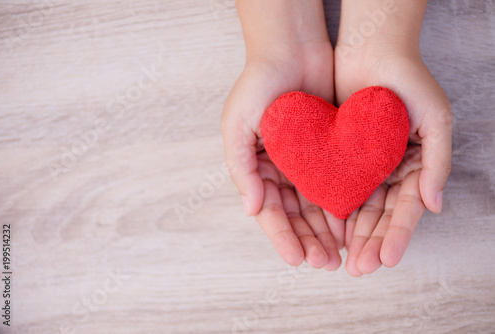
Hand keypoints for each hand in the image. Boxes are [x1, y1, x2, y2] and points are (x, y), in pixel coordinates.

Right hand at [221, 41, 342, 269]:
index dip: (281, 237)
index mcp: (254, 167)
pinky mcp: (326, 152)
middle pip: (293, 215)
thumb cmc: (257, 85)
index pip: (268, 211)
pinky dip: (340, 206)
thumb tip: (250, 208)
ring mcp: (302, 163)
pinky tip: (350, 225)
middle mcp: (278, 170)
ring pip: (315, 206)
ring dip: (325, 231)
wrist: (291, 49)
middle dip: (308, 241)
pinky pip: (333, 185)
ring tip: (340, 253)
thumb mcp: (236, 124)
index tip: (297, 259)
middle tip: (325, 263)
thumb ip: (240, 167)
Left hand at [335, 41, 452, 275]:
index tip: (385, 260)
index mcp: (416, 165)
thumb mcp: (436, 118)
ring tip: (342, 260)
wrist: (372, 50)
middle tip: (358, 270)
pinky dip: (334, 210)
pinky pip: (337, 188)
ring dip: (352, 235)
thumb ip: (437, 162)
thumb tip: (434, 206)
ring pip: (359, 208)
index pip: (406, 209)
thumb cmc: (409, 80)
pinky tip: (328, 231)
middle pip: (381, 215)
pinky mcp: (341, 157)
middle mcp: (391, 170)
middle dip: (371, 243)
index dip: (397, 235)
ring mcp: (366, 165)